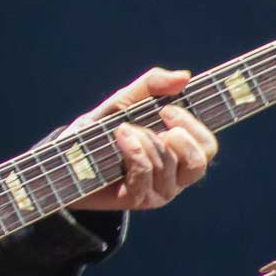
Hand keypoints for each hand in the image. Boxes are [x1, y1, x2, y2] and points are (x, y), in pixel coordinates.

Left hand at [67, 67, 218, 211]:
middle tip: (158, 116)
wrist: (67, 156)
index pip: (208, 146)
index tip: (168, 109)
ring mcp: (158, 191)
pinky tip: (121, 136)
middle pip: (199, 161)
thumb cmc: (102, 128)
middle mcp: (175, 176)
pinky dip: (134, 150)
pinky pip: (146, 173)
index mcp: (180, 153)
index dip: (195, 126)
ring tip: (123, 128)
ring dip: (146, 138)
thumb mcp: (127, 100)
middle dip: (180, 135)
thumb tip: (184, 76)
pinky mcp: (138, 199)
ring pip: (168, 164)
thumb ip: (153, 85)